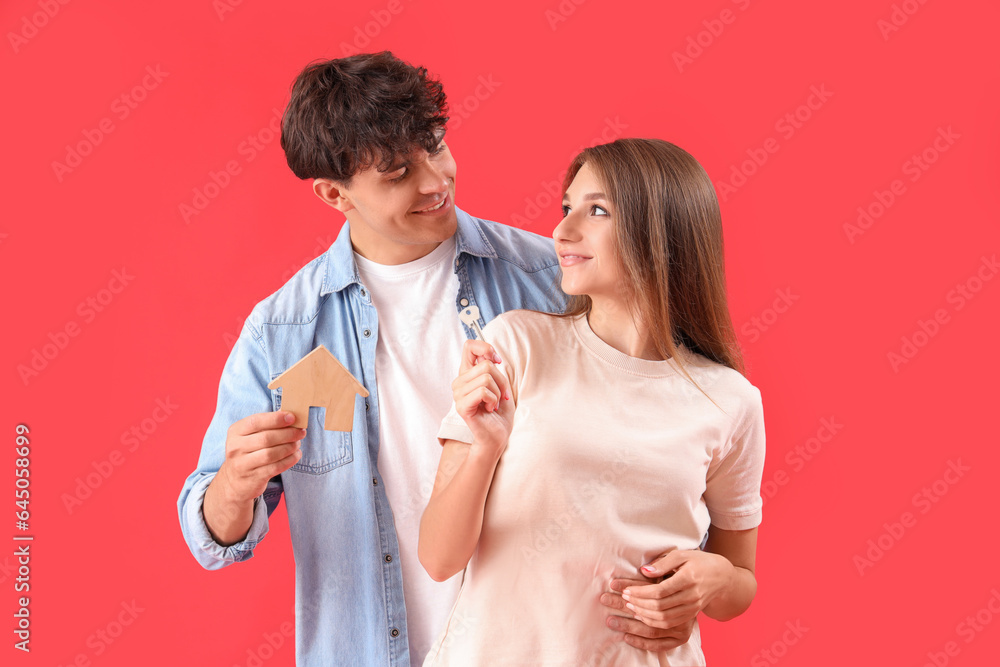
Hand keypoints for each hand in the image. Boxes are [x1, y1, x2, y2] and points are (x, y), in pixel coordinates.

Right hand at [219, 411, 306, 502]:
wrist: (236, 481)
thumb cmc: (248, 452)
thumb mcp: (249, 436)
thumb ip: (266, 425)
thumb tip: (290, 416)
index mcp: (235, 432)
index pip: (256, 421)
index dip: (276, 419)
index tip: (292, 417)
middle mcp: (236, 447)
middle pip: (266, 438)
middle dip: (288, 434)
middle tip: (301, 432)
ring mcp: (243, 464)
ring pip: (271, 454)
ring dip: (289, 447)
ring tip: (297, 443)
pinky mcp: (253, 477)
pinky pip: (275, 467)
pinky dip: (289, 460)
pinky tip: (296, 454)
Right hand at [451, 339, 512, 457]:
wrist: (497, 435)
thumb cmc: (499, 411)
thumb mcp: (499, 383)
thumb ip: (491, 368)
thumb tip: (491, 357)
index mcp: (467, 373)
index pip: (469, 346)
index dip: (486, 348)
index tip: (497, 361)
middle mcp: (460, 381)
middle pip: (486, 365)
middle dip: (501, 381)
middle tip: (501, 396)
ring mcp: (458, 394)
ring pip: (486, 378)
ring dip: (498, 393)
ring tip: (494, 404)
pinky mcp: (461, 406)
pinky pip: (483, 392)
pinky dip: (493, 400)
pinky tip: (489, 408)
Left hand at [611, 549, 735, 629]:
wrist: (722, 577)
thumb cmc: (699, 562)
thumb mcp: (682, 555)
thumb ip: (663, 562)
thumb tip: (644, 571)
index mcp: (688, 578)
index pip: (659, 591)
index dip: (641, 593)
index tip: (626, 590)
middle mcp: (692, 596)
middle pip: (660, 606)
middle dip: (639, 604)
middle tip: (624, 599)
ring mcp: (693, 607)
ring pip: (664, 618)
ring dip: (644, 614)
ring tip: (630, 607)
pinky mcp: (692, 615)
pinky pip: (671, 623)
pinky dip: (655, 621)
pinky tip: (643, 615)